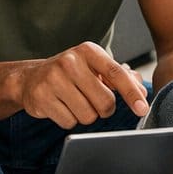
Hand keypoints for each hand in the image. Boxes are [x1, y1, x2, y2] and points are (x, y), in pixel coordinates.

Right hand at [16, 42, 148, 128]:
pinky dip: (70, 120)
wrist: (30, 78)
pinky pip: (69, 123)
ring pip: (88, 116)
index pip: (117, 74)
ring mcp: (53, 79)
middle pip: (105, 102)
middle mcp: (70, 62)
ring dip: (86, 115)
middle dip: (104, 109)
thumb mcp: (95, 67)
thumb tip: (142, 92)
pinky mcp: (42, 98)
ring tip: (75, 102)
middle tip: (94, 102)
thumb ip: (121, 78)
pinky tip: (61, 107)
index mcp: (88, 51)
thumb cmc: (70, 73)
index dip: (132, 93)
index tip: (142, 108)